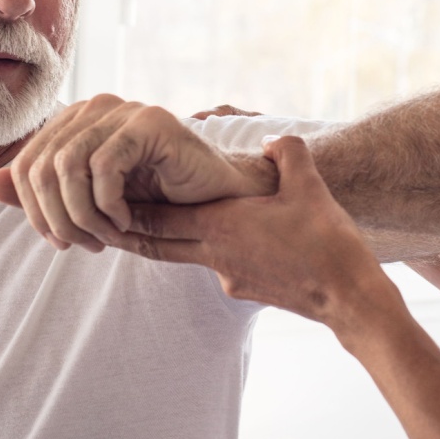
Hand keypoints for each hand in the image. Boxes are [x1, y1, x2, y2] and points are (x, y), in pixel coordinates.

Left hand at [0, 95, 275, 251]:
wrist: (218, 201)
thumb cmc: (157, 201)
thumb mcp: (92, 205)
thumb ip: (44, 194)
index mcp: (76, 122)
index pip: (27, 164)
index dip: (34, 210)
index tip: (62, 243)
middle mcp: (95, 108)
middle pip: (41, 166)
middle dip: (56, 218)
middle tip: (85, 246)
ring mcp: (123, 110)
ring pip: (67, 166)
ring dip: (82, 215)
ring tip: (107, 237)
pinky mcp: (150, 122)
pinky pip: (104, 166)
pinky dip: (109, 205)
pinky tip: (126, 221)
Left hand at [112, 136, 400, 328]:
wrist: (348, 296)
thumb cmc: (327, 240)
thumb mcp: (307, 185)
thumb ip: (286, 154)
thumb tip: (274, 142)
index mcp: (220, 225)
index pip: (157, 216)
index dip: (124, 208)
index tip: (96, 198)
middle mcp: (213, 255)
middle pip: (154, 243)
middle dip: (123, 232)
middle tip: (91, 222)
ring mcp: (226, 277)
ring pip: (181, 256)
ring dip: (159, 244)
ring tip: (135, 231)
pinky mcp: (243, 290)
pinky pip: (213, 266)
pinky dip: (202, 253)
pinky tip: (214, 243)